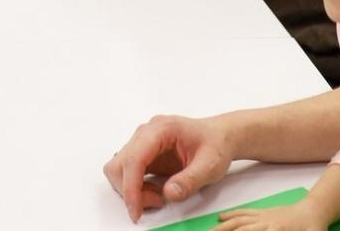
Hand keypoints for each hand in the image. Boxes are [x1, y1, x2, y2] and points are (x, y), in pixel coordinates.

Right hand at [104, 115, 233, 220]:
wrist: (220, 137)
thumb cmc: (215, 144)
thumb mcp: (210, 165)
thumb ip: (190, 180)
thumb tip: (168, 193)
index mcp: (161, 129)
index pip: (134, 158)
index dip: (131, 186)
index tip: (135, 209)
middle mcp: (147, 133)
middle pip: (120, 164)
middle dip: (131, 190)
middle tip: (156, 202)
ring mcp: (143, 143)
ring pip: (120, 169)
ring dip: (133, 189)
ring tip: (158, 196)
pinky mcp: (144, 154)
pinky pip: (128, 173)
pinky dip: (137, 188)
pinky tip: (156, 191)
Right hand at [215, 203, 329, 230]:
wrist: (315, 211)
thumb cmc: (314, 228)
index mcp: (276, 230)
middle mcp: (266, 222)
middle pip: (240, 229)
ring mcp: (263, 216)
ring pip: (238, 221)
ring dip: (222, 226)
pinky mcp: (263, 212)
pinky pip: (244, 212)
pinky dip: (231, 215)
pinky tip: (221, 217)